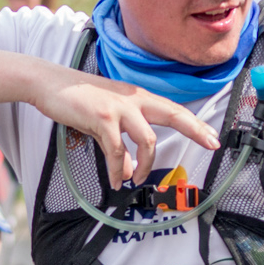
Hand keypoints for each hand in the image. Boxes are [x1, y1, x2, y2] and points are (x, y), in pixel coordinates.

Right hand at [29, 69, 218, 188]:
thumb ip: (120, 148)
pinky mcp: (102, 117)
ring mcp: (119, 108)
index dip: (195, 124)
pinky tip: (115, 180)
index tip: (212, 137)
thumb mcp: (105, 126)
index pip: (173, 110)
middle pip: (173, 115)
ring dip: (146, 165)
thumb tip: (127, 172)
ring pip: (148, 140)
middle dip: (195, 130)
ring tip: (137, 179)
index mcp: (138, 98)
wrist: (51, 84)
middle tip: (211, 145)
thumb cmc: (79, 101)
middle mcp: (134, 100)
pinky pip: (116, 150)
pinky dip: (117, 169)